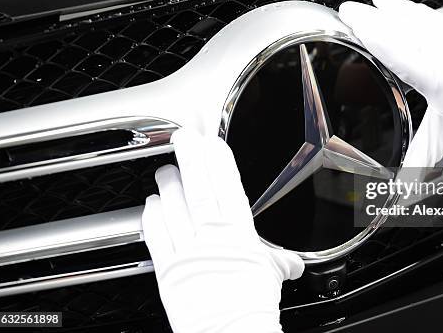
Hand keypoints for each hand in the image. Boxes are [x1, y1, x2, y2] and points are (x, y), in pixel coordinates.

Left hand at [142, 129, 303, 332]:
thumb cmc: (254, 306)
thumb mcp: (272, 276)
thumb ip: (278, 263)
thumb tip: (291, 263)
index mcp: (239, 232)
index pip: (227, 185)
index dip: (218, 160)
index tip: (211, 142)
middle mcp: (212, 235)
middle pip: (199, 186)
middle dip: (190, 157)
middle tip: (183, 136)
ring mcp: (188, 248)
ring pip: (174, 205)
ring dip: (168, 184)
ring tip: (164, 170)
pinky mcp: (168, 267)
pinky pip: (156, 234)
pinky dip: (152, 215)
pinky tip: (151, 204)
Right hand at [339, 0, 442, 167]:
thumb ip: (419, 164)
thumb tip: (399, 194)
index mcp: (437, 77)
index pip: (396, 50)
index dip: (373, 33)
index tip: (354, 21)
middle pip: (402, 28)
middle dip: (374, 18)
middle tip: (350, 10)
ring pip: (417, 18)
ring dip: (394, 9)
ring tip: (376, 3)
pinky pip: (433, 17)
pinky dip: (415, 10)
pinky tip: (406, 7)